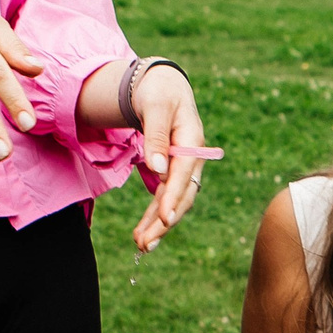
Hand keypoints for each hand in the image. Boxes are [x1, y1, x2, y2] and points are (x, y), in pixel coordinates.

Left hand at [128, 62, 207, 251]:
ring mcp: (184, 168)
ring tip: (141, 246)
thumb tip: (156, 170)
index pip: (184, 174)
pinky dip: (154, 216)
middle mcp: (192, 159)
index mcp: (192, 141)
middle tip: (145, 245)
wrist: (162, 86)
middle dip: (164, 221)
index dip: (174, 197)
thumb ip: (157, 137)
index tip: (164, 219)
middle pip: (182, 195)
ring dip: (157, 225)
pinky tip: (141, 233)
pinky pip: (164, 198)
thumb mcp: (156, 106)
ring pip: (173, 202)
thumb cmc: (159, 92)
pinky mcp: (173, 173)